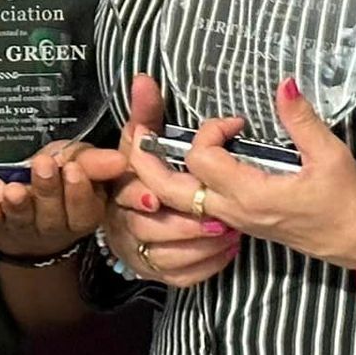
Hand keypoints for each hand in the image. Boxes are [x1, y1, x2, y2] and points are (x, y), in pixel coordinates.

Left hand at [0, 138, 126, 259]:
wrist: (33, 206)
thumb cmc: (62, 178)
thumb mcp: (79, 163)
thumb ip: (95, 162)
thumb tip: (121, 160)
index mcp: (87, 213)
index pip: (86, 208)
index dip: (79, 190)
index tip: (73, 168)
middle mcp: (60, 227)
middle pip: (55, 215)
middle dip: (49, 189)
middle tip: (43, 164)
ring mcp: (31, 230)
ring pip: (27, 220)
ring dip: (20, 204)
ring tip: (13, 188)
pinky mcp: (4, 228)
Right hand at [110, 74, 239, 287]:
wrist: (123, 215)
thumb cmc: (137, 171)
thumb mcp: (139, 140)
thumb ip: (145, 112)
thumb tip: (144, 78)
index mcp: (123, 189)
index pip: (131, 192)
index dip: (148, 194)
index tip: (169, 194)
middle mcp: (128, 223)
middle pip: (153, 229)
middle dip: (186, 224)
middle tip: (222, 218)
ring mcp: (143, 252)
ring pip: (169, 256)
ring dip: (200, 245)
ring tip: (232, 231)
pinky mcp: (159, 272)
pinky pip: (181, 276)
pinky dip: (206, 265)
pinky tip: (229, 248)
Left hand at [126, 76, 355, 273]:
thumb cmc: (347, 200)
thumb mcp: (330, 155)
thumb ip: (302, 120)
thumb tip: (284, 84)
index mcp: (251, 195)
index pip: (202, 159)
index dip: (210, 131)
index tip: (236, 122)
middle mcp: (233, 212)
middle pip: (169, 192)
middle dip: (146, 162)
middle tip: (138, 132)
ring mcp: (234, 221)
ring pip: (177, 205)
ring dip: (158, 176)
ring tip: (148, 149)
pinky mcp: (241, 223)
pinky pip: (195, 209)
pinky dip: (178, 188)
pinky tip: (183, 168)